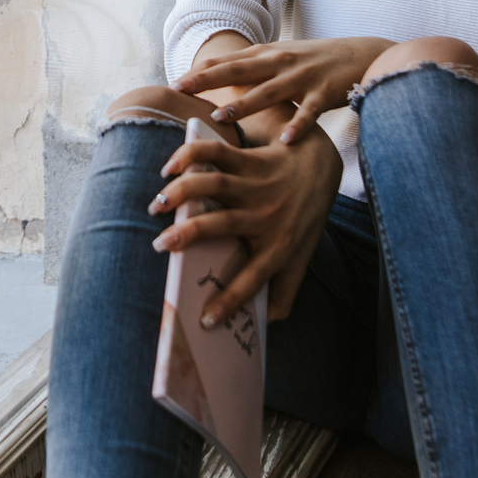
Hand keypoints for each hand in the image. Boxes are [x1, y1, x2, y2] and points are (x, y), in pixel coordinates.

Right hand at [147, 125, 342, 323]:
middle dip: (188, 235)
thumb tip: (267, 324)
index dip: (230, 302)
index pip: (254, 280)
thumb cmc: (304, 218)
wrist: (320, 167)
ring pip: (214, 184)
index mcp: (279, 247)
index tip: (204, 320)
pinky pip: (217, 153)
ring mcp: (257, 185)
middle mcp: (267, 216)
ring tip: (157, 206)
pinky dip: (190, 155)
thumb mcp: (301, 257)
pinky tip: (170, 169)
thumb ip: (286, 291)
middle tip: (158, 245)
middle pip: (222, 224)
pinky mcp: (249, 159)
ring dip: (181, 192)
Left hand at [174, 36, 392, 145]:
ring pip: (268, 92)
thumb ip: (249, 67)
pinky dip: (297, 126)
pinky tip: (285, 141)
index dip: (200, 72)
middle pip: (239, 72)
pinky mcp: (324, 93)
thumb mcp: (279, 57)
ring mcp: (302, 77)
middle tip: (182, 90)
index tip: (175, 84)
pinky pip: (309, 113)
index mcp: (267, 55)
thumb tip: (211, 78)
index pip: (228, 62)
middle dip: (209, 81)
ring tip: (221, 116)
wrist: (361, 55)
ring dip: (244, 104)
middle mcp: (280, 63)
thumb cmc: (313, 61)